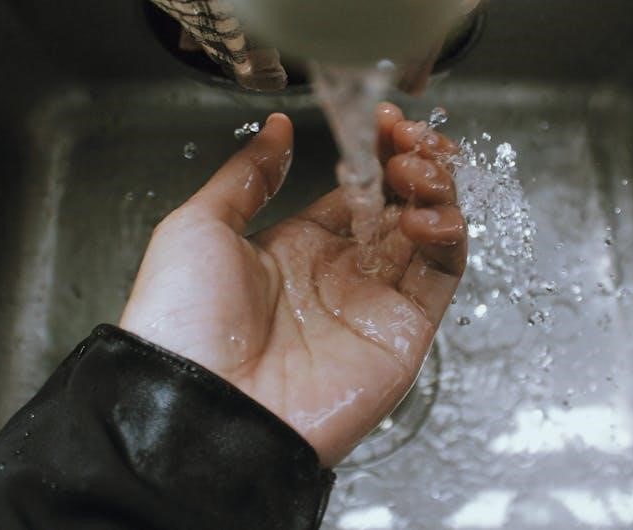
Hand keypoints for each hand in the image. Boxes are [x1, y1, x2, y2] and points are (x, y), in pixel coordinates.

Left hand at [120, 104, 465, 465]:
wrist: (200, 406)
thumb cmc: (183, 322)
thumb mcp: (199, 226)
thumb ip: (248, 174)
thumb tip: (276, 127)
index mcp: (297, 249)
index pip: (357, 190)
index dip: (375, 152)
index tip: (382, 119)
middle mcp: (341, 274)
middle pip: (399, 206)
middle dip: (413, 161)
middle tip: (407, 137)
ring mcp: (376, 303)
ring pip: (430, 234)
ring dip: (435, 190)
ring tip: (415, 167)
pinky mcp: (404, 332)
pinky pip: (443, 275)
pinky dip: (449, 234)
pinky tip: (424, 212)